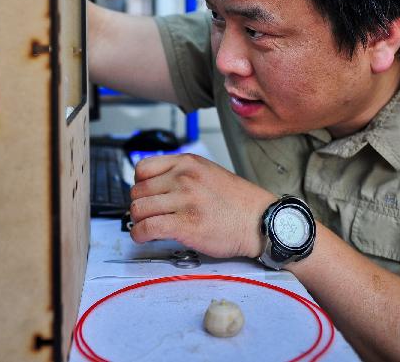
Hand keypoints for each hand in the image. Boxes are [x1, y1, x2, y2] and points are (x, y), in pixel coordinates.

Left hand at [129, 154, 276, 258]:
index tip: (145, 195)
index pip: (143, 168)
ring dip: (137, 221)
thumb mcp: (209, 173)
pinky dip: (139, 235)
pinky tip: (144, 237)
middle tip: (147, 215)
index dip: (140, 184)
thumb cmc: (238, 202)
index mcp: (188, 163)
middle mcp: (184, 178)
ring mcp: (185, 200)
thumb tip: (156, 185)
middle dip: (139, 205)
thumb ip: (182, 174)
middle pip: (138, 190)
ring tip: (146, 227)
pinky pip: (147, 228)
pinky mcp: (186, 225)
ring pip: (139, 208)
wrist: (261, 221)